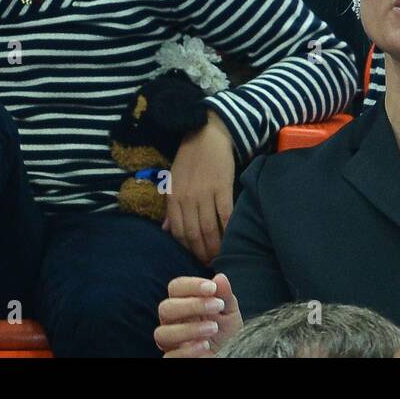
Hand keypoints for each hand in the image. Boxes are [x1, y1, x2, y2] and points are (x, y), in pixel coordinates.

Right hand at [154, 273, 241, 356]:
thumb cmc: (226, 331)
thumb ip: (224, 295)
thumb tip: (220, 278)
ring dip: (189, 329)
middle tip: (217, 307)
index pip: (175, 287)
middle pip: (165, 308)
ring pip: (162, 333)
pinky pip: (169, 356)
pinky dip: (187, 351)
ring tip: (214, 328)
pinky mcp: (174, 360)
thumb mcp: (229, 311)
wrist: (231, 354)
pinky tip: (205, 346)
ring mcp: (171, 343)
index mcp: (183, 304)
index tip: (212, 288)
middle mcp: (173, 322)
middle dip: (191, 305)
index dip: (191, 285)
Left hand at [164, 113, 235, 265]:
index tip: (195, 258)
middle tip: (210, 264)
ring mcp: (205, 194)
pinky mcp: (222, 188)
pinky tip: (232, 239)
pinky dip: (228, 229)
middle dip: (201, 252)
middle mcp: (187, 198)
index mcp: (174, 198)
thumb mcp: (173, 181)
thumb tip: (167, 230)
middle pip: (194, 234)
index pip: (179, 231)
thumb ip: (171, 207)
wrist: (207, 134)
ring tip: (220, 256)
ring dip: (215, 246)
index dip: (187, 248)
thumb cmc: (190, 157)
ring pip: (209, 228)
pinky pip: (225, 214)